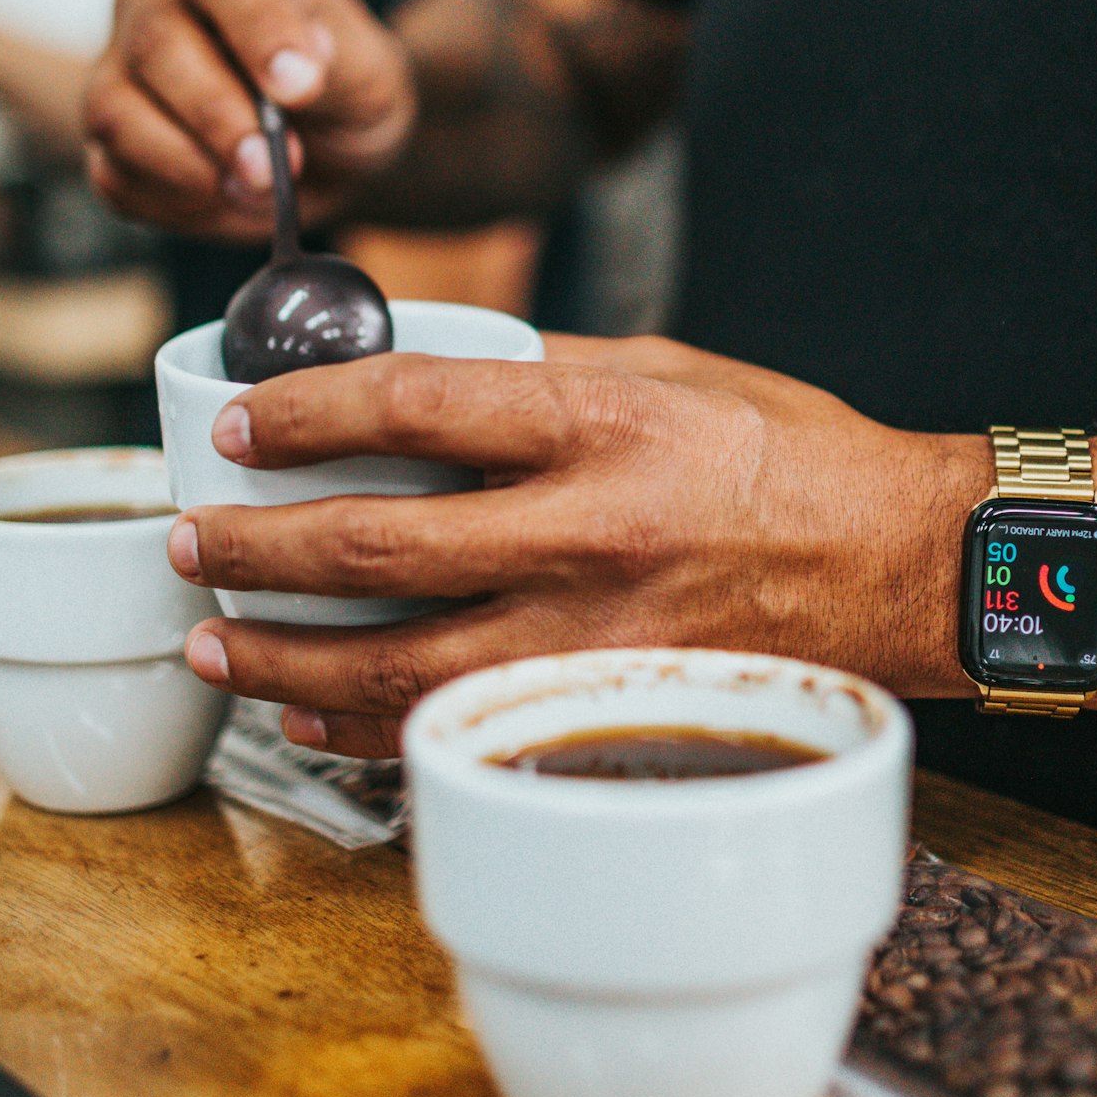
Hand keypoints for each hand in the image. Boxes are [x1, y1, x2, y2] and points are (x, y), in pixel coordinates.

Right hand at [83, 0, 416, 240]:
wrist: (329, 154)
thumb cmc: (341, 90)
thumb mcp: (367, 70)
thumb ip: (337, 59)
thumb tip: (294, 72)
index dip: (256, 27)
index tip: (299, 87)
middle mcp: (152, 3)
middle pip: (155, 42)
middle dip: (218, 114)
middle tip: (272, 165)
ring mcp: (120, 72)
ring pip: (114, 109)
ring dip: (187, 163)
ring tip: (255, 186)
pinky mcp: (111, 144)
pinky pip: (115, 174)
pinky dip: (173, 199)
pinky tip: (223, 196)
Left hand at [166, 334, 985, 753]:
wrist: (903, 566)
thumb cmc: (792, 455)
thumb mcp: (674, 369)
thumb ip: (546, 369)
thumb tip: (423, 371)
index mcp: (601, 422)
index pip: (413, 405)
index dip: (306, 413)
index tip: (244, 425)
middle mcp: (587, 530)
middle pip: (376, 543)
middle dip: (257, 548)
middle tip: (193, 542)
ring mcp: (595, 635)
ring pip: (397, 661)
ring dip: (284, 657)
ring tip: (217, 642)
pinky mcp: (607, 708)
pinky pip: (459, 727)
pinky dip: (368, 727)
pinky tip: (310, 712)